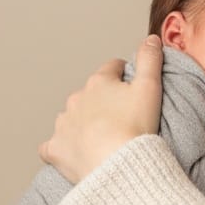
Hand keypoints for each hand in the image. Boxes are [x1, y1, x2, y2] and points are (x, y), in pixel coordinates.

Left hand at [39, 35, 163, 182]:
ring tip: (102, 138)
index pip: (111, 68)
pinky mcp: (55, 149)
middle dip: (102, 101)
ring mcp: (63, 124)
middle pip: (90, 94)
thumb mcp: (150, 87)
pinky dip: (62, 147)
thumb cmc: (135, 127)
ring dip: (83, 123)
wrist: (117, 165)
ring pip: (71, 117)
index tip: (131, 85)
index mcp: (99, 83)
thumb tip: (151, 39)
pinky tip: (73, 152)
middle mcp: (76, 99)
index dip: (123, 74)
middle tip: (121, 117)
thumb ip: (150, 60)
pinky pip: (53, 146)